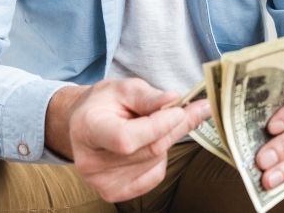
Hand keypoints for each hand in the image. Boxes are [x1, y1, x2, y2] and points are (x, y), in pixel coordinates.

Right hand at [61, 79, 210, 201]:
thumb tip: (175, 100)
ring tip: (151, 125)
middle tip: (197, 109)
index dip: (158, 126)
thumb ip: (149, 96)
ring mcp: (102, 182)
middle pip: (148, 150)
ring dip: (166, 140)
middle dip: (175, 128)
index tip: (180, 109)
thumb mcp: (124, 89)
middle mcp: (91, 162)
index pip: (126, 139)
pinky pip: (156, 175)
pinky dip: (160, 158)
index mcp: (88, 129)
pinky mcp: (115, 193)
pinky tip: (146, 144)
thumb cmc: (105, 103)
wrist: (86, 124)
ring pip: (156, 161)